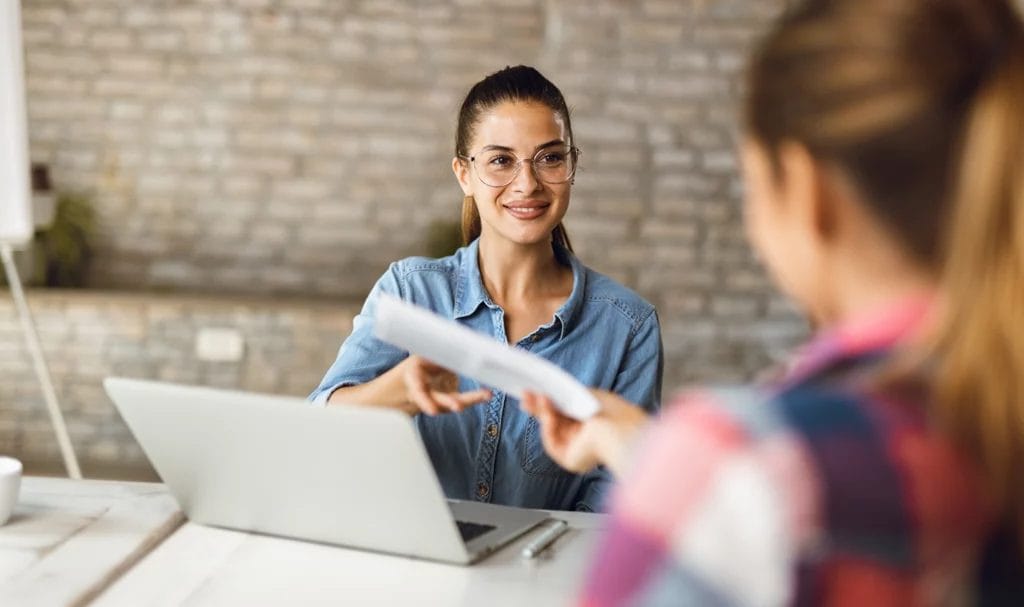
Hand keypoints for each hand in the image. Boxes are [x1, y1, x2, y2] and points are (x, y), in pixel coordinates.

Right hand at [401, 355, 491, 415]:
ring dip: (471, 399)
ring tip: (486, 394)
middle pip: (438, 401)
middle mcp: (427, 393)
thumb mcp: (421, 354)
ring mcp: (440, 398)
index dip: (424, 402)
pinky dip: (477, 396)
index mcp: (414, 381)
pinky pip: (464, 399)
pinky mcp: (452, 399)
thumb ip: (434, 350)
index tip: (433, 411)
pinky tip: (487, 393)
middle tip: (458, 406)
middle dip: (448, 403)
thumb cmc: (419, 364)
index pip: (418, 393)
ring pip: (455, 402)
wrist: (417, 375)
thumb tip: (451, 338)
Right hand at [520, 389, 649, 476]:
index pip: (567, 414)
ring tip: (538, 396)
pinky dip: (548, 426)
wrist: (620, 430)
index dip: (551, 403)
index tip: (537, 390)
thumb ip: (568, 394)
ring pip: (551, 431)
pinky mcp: (570, 460)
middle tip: (525, 393)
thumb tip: (551, 392)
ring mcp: (576, 451)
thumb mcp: (588, 395)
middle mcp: (584, 439)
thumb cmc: (612, 411)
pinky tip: (549, 414)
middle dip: (539, 407)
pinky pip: (552, 442)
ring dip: (543, 412)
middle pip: (555, 423)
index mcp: (592, 424)